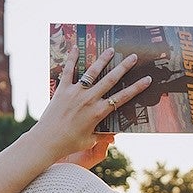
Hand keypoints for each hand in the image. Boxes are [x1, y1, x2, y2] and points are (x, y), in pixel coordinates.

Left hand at [35, 46, 150, 161]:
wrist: (46, 141)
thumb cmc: (69, 143)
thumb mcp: (90, 140)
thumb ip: (102, 135)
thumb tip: (113, 136)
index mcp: (98, 113)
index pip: (122, 97)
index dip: (136, 88)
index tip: (146, 79)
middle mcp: (89, 100)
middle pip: (110, 79)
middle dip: (123, 67)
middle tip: (133, 57)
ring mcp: (75, 93)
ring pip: (92, 72)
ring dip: (102, 60)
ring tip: (110, 50)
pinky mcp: (62, 90)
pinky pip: (68, 71)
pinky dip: (72, 59)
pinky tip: (75, 48)